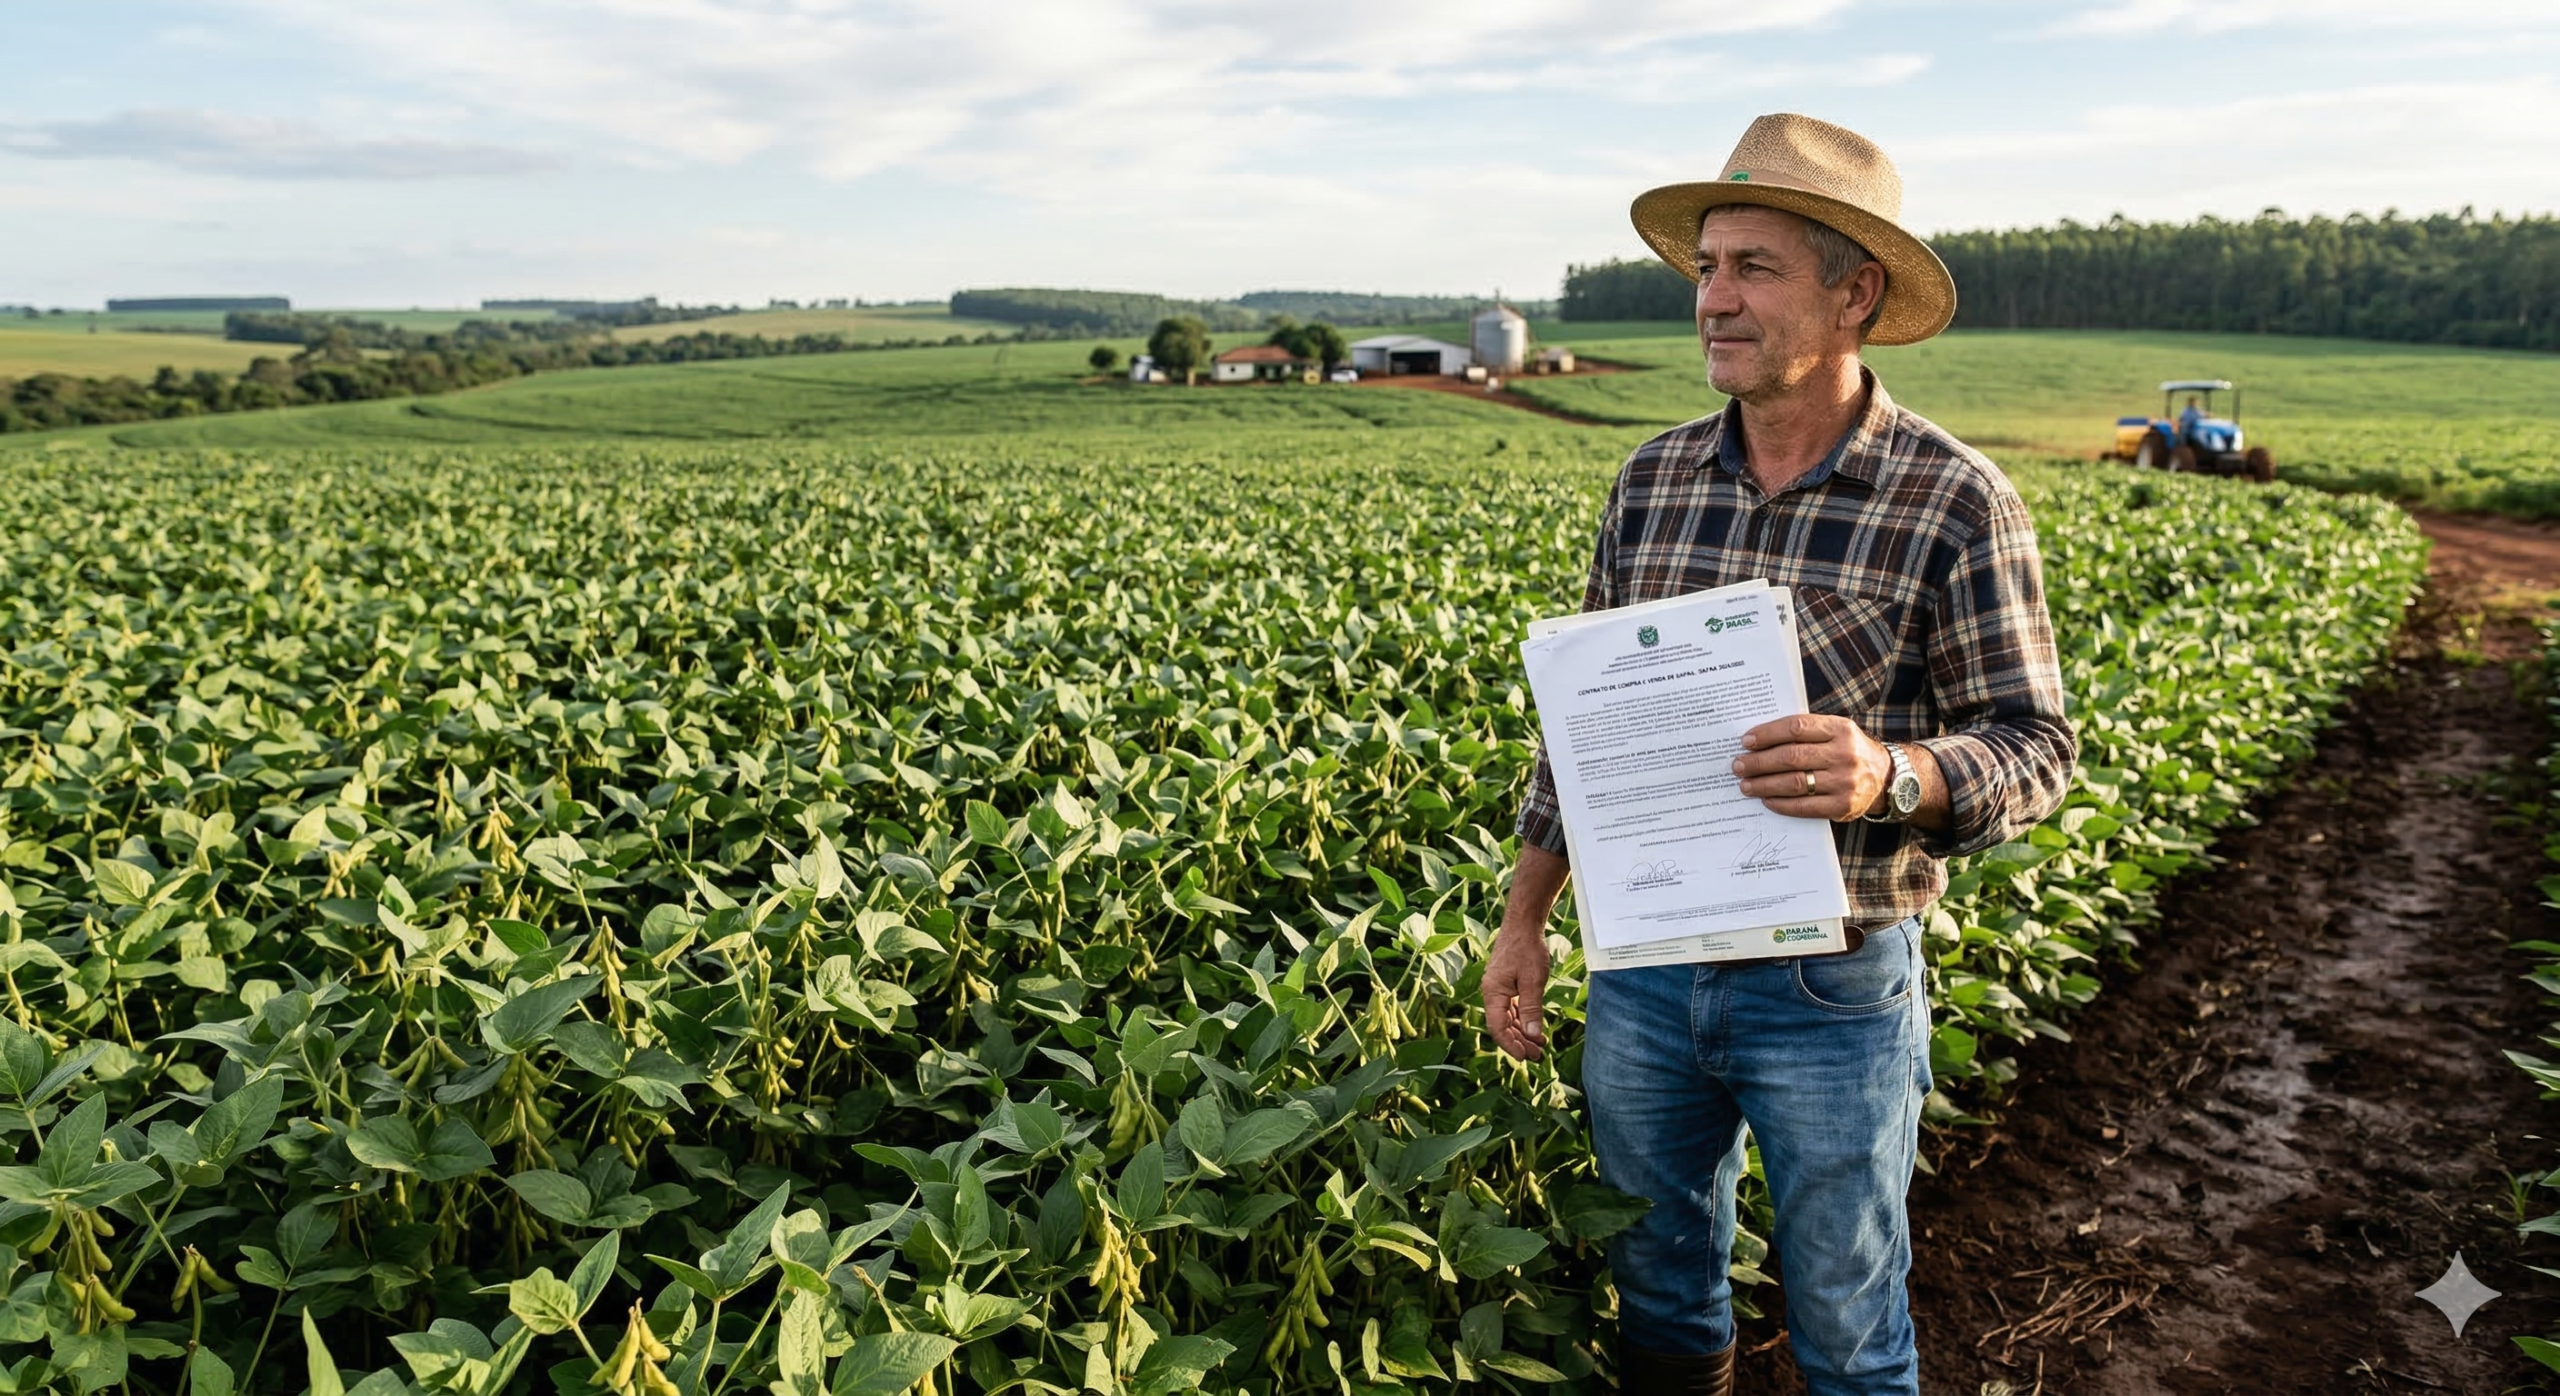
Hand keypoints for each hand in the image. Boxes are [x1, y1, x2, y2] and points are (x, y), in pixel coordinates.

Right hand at [1480, 924, 1551, 1060]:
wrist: (1523, 924)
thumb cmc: (1527, 948)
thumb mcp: (1533, 980)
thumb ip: (1532, 1008)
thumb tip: (1533, 1035)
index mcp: (1493, 993)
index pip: (1497, 1027)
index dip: (1510, 1045)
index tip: (1525, 1057)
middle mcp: (1492, 993)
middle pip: (1502, 1026)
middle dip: (1519, 1042)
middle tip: (1537, 1056)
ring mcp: (1498, 989)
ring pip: (1508, 1019)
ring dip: (1522, 1033)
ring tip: (1539, 1046)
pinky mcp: (1506, 985)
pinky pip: (1512, 1009)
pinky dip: (1523, 1020)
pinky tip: (1535, 1028)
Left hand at [1732, 713, 1890, 821]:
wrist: (1886, 778)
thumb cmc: (1849, 751)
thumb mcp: (1836, 732)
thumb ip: (1806, 732)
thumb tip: (1759, 740)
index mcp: (1841, 729)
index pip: (1796, 728)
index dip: (1768, 734)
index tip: (1746, 741)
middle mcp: (1845, 754)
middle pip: (1792, 756)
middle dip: (1759, 762)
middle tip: (1738, 765)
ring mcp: (1845, 782)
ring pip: (1794, 783)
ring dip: (1764, 784)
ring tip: (1745, 784)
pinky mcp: (1842, 806)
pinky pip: (1804, 806)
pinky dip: (1780, 803)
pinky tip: (1766, 799)